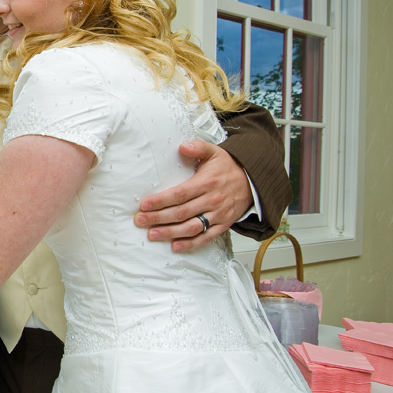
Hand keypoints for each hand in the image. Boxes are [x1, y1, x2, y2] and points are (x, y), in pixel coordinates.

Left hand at [134, 140, 251, 250]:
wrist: (253, 181)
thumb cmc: (229, 167)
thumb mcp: (214, 152)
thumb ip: (198, 147)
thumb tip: (183, 146)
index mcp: (206, 183)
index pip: (180, 194)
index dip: (161, 201)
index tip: (144, 205)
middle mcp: (212, 200)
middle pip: (181, 212)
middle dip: (158, 218)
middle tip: (140, 221)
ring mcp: (218, 215)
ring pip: (191, 228)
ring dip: (170, 233)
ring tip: (152, 234)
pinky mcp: (223, 225)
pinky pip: (206, 237)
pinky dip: (190, 244)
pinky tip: (175, 246)